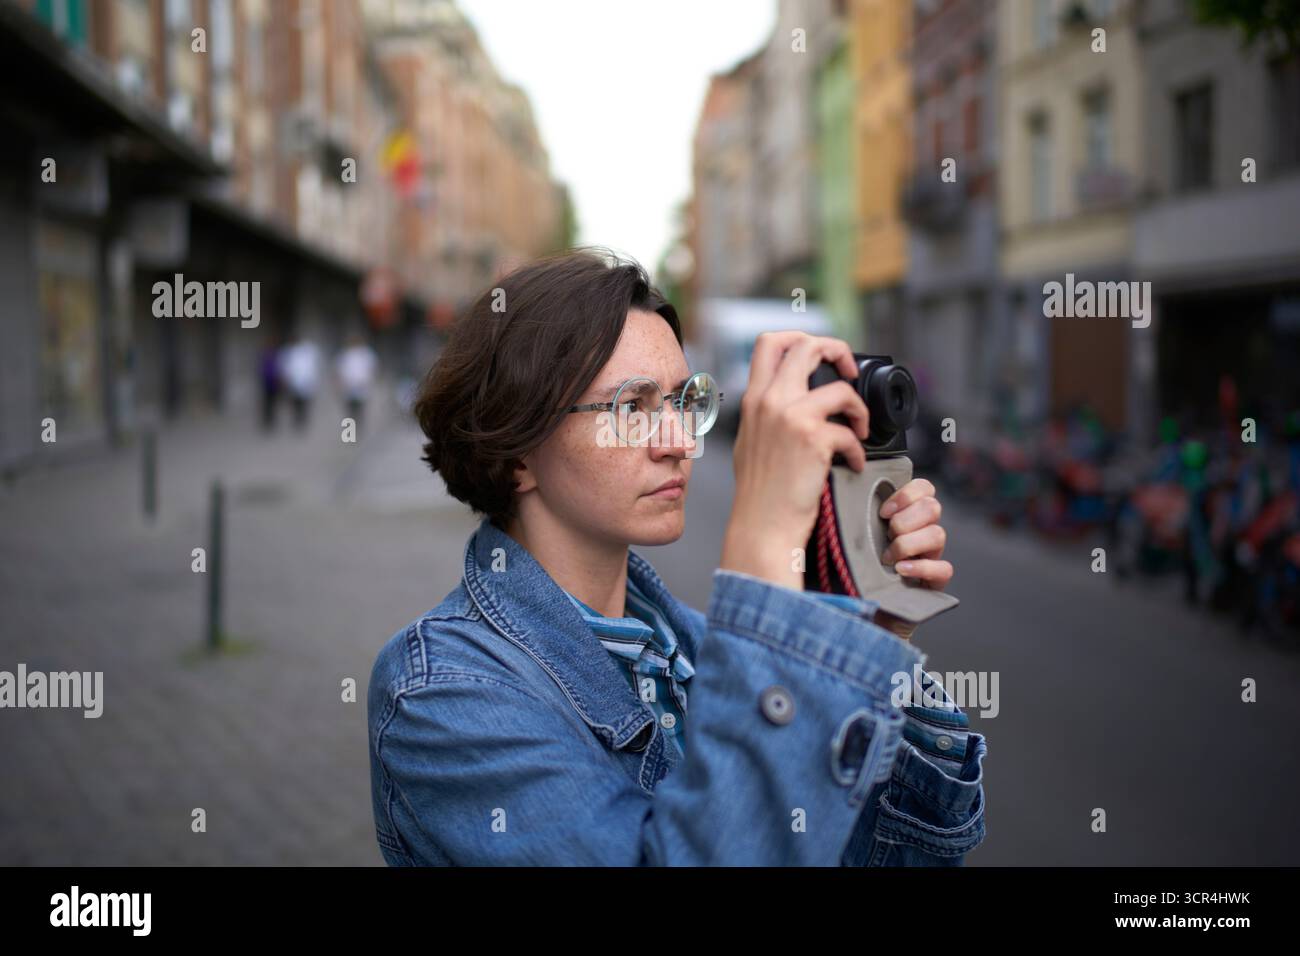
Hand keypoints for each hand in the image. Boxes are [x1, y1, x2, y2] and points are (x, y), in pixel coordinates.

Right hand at [720, 331, 869, 589]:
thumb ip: (767, 414)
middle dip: (838, 351)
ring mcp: (790, 417)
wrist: (762, 526)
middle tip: (850, 374)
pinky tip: (852, 465)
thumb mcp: (751, 442)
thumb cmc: (759, 494)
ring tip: (858, 430)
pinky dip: (858, 450)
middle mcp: (769, 402)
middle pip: (806, 345)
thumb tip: (794, 400)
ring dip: (858, 409)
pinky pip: (850, 432)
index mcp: (754, 400)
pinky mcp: (813, 439)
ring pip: (840, 388)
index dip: (802, 337)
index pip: (770, 343)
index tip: (821, 356)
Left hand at [873, 477, 952, 639]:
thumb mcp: (858, 537)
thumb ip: (861, 514)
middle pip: (933, 507)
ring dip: (908, 544)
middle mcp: (925, 532)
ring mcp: (933, 556)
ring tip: (888, 559)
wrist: (866, 609)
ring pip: (938, 534)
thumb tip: (846, 490)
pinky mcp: (936, 582)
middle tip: (886, 536)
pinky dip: (921, 567)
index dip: (907, 494)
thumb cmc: (858, 568)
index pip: (925, 489)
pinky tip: (901, 571)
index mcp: (909, 515)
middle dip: (905, 520)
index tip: (883, 511)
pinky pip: (944, 568)